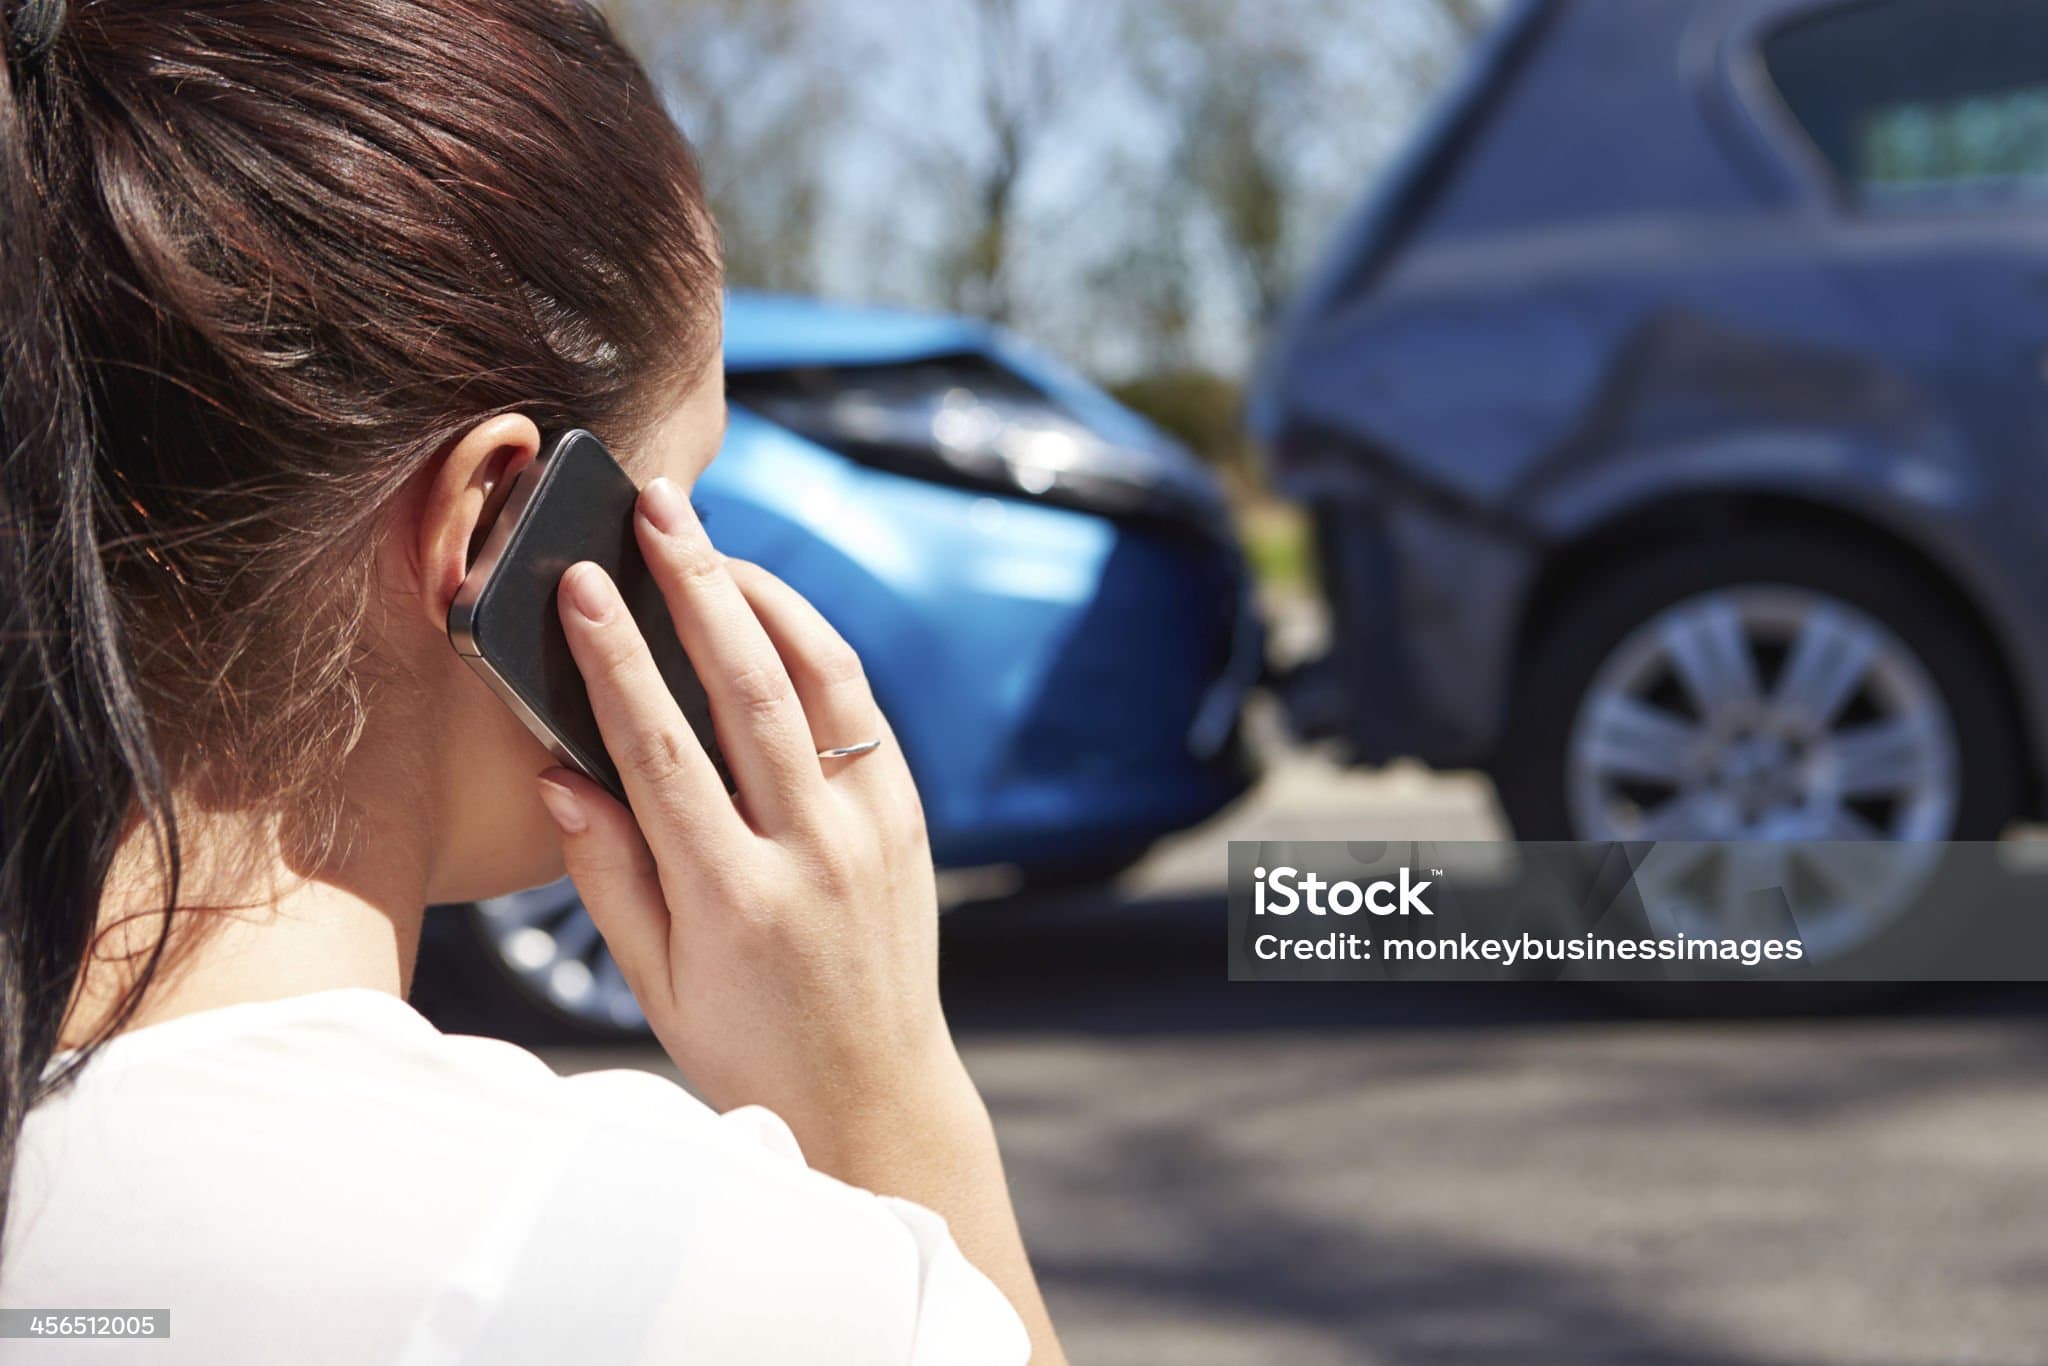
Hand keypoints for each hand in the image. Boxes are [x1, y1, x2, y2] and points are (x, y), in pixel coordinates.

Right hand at [531, 476, 962, 1151]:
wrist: (874, 1093)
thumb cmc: (746, 1045)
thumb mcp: (655, 985)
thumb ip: (607, 876)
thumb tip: (559, 773)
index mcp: (733, 899)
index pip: (662, 749)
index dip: (615, 658)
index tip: (579, 584)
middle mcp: (813, 853)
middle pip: (749, 687)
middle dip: (695, 584)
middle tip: (657, 508)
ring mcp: (872, 831)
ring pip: (822, 680)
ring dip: (763, 595)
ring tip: (709, 539)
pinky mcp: (908, 819)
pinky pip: (859, 710)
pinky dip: (814, 648)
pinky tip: (769, 611)